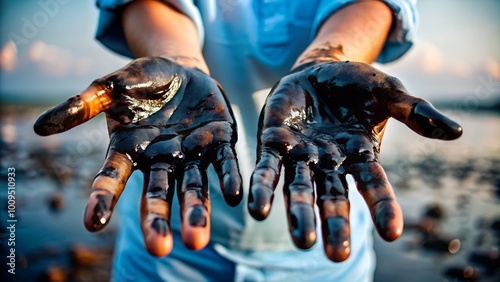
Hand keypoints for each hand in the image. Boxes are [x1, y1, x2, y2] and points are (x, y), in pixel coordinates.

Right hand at [34, 57, 241, 255]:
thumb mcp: (111, 86)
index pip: (112, 179)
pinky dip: (227, 179)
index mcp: (129, 150)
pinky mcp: (218, 142)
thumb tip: (40, 127)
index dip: (102, 199)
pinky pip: (223, 163)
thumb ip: (83, 104)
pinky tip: (235, 196)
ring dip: (195, 212)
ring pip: (192, 188)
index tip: (92, 223)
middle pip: (156, 195)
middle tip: (160, 249)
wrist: (181, 70)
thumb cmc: (143, 81)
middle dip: (157, 221)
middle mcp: (159, 160)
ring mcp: (190, 154)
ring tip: (198, 239)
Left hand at [248, 61, 461, 261]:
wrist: (318, 69)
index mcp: (360, 156)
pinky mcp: (274, 142)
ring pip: (300, 189)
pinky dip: (262, 188)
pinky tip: (256, 209)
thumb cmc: (356, 85)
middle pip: (334, 198)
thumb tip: (456, 132)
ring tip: (302, 241)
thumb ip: (415, 111)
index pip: (373, 185)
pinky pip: (267, 169)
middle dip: (335, 224)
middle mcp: (330, 163)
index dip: (383, 206)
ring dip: (299, 214)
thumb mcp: (388, 92)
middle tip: (336, 254)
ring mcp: (301, 156)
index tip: (392, 233)